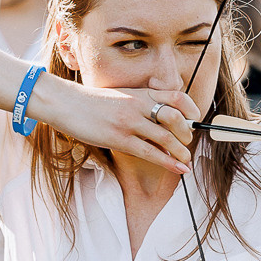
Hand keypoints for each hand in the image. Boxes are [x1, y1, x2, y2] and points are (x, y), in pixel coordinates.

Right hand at [33, 77, 196, 173]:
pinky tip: (178, 168)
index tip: (195, 121)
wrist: (66, 103)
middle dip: (187, 134)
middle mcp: (138, 104)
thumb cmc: (92, 102)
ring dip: (180, 152)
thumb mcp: (121, 95)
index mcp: (140, 92)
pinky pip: (149, 152)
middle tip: (186, 144)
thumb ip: (140, 103)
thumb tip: (159, 121)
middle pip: (176, 118)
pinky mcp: (119, 139)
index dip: (191, 110)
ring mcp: (129, 122)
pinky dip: (168, 162)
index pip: (177, 96)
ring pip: (166, 138)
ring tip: (185, 161)